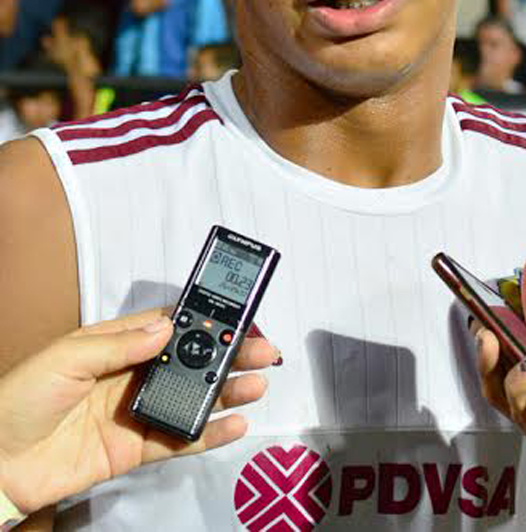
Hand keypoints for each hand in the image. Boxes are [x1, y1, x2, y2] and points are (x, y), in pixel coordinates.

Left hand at [0, 308, 277, 515]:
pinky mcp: (134, 449)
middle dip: (227, 355)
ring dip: (226, 391)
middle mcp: (131, 375)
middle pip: (190, 361)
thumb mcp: (65, 358)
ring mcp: (135, 412)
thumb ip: (118, 344)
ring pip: (192, 398)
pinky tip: (233, 424)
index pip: (170, 325)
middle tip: (261, 351)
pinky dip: (209, 433)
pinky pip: (179, 439)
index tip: (236, 316)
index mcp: (114, 344)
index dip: (205, 319)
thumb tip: (165, 328)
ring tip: (257, 384)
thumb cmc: (18, 400)